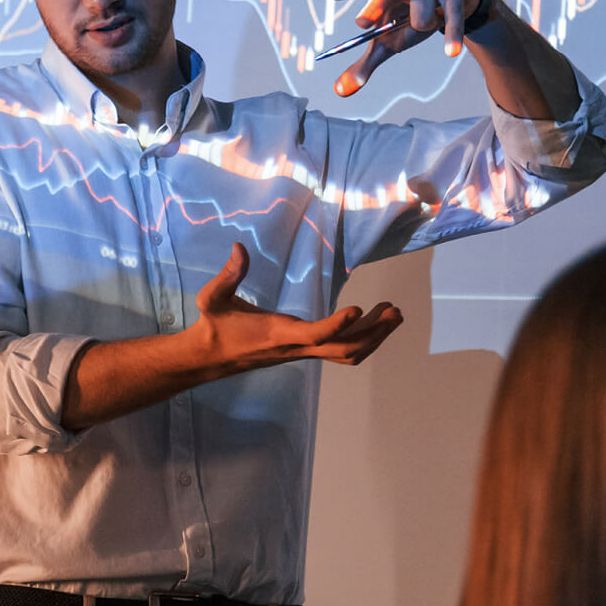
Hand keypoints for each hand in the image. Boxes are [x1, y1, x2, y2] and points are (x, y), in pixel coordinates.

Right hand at [193, 243, 403, 367]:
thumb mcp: (213, 298)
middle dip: (373, 333)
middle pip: (344, 350)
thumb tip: (239, 248)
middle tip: (394, 310)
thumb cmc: (215, 325)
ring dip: (374, 337)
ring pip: (347, 354)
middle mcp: (296, 347)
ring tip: (393, 313)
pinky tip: (371, 321)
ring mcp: (303, 352)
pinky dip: (362, 340)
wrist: (211, 357)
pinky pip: (340, 351)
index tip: (359, 309)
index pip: (314, 335)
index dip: (337, 325)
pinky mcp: (304, 351)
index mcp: (278, 333)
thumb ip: (227, 275)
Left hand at [324, 0, 485, 96]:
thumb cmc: (410, 17)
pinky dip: (451, 34)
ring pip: (421, 14)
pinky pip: (451, 15)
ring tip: (427, 22)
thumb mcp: (388, 39)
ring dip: (423, 24)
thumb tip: (339, 91)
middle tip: (362, 22)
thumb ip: (365, 63)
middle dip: (376, 3)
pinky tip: (451, 51)